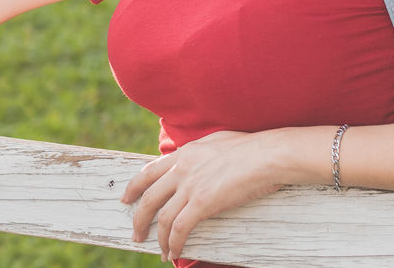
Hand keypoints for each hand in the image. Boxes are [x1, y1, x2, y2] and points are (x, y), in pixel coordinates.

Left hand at [121, 130, 289, 262]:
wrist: (266, 154)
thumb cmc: (250, 148)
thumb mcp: (215, 141)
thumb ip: (200, 152)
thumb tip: (197, 157)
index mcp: (184, 153)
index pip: (150, 171)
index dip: (134, 186)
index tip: (126, 198)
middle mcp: (181, 168)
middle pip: (149, 196)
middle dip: (138, 217)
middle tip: (136, 232)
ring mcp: (190, 186)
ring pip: (161, 216)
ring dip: (156, 237)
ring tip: (158, 250)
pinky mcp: (202, 203)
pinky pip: (179, 228)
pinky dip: (173, 243)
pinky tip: (173, 252)